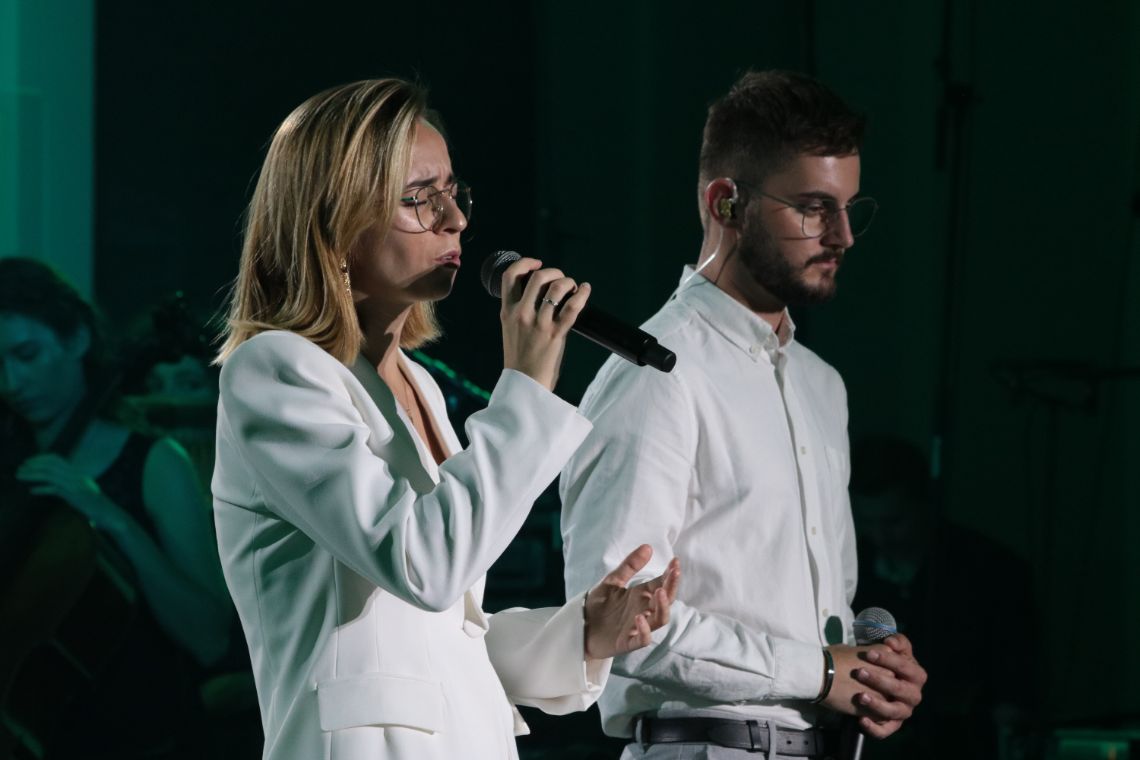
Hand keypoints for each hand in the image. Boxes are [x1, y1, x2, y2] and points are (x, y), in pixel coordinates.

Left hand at [16, 454, 123, 530]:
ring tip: (20, 477)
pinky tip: (32, 491)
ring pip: (50, 474)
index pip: (57, 459)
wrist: (111, 515)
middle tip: (21, 468)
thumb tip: (55, 485)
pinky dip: (42, 489)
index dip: (41, 458)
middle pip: (51, 464)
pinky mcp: (75, 495)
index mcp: (77, 473)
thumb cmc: (96, 506)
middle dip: (33, 464)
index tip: (29, 462)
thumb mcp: (82, 491)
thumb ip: (70, 485)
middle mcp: (76, 476)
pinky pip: (55, 488)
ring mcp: (76, 485)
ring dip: (33, 474)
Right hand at [499, 257, 590, 389]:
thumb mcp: (511, 329)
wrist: (524, 383)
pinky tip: (585, 290)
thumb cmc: (520, 358)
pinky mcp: (555, 333)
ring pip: (556, 288)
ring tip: (573, 288)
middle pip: (538, 277)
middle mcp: (521, 314)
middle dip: (554, 272)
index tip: (537, 264)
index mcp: (507, 312)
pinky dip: (582, 294)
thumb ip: (520, 311)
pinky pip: (572, 307)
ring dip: (568, 282)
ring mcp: (539, 323)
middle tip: (561, 279)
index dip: (525, 263)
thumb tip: (539, 293)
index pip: (509, 275)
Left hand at [584, 545, 679, 659]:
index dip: (670, 574)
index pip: (662, 583)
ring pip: (660, 619)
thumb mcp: (612, 581)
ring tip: (660, 591)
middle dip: (672, 586)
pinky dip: (645, 630)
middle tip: (675, 572)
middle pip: (665, 600)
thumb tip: (648, 546)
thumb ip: (630, 565)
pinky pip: (643, 639)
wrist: (579, 627)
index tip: (675, 561)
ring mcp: (637, 627)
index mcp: (641, 595)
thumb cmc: (598, 605)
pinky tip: (640, 617)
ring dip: (663, 606)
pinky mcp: (627, 642)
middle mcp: (643, 610)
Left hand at [851, 634, 926, 738]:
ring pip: (894, 712)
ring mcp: (903, 711)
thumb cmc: (882, 662)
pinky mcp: (892, 724)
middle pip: (901, 690)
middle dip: (880, 681)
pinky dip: (875, 728)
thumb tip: (891, 642)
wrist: (869, 679)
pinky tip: (861, 720)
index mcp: (916, 675)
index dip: (889, 660)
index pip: (907, 667)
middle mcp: (913, 695)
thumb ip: (897, 642)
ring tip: (860, 697)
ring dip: (878, 705)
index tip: (869, 653)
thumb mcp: (891, 648)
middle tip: (860, 672)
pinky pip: (886, 730)